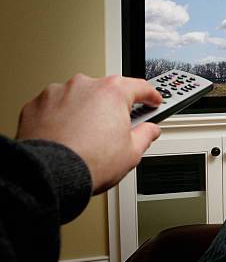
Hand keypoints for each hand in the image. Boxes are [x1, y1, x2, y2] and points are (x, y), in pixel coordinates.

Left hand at [16, 74, 162, 193]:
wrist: (49, 176)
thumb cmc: (88, 162)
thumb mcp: (132, 153)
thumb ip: (146, 135)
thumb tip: (150, 130)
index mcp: (113, 92)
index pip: (140, 87)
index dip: (151, 96)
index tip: (153, 101)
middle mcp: (85, 85)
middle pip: (107, 91)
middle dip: (113, 107)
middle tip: (117, 128)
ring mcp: (59, 93)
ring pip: (79, 97)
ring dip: (85, 111)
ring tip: (86, 136)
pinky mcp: (36, 105)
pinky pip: (55, 106)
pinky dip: (61, 117)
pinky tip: (65, 136)